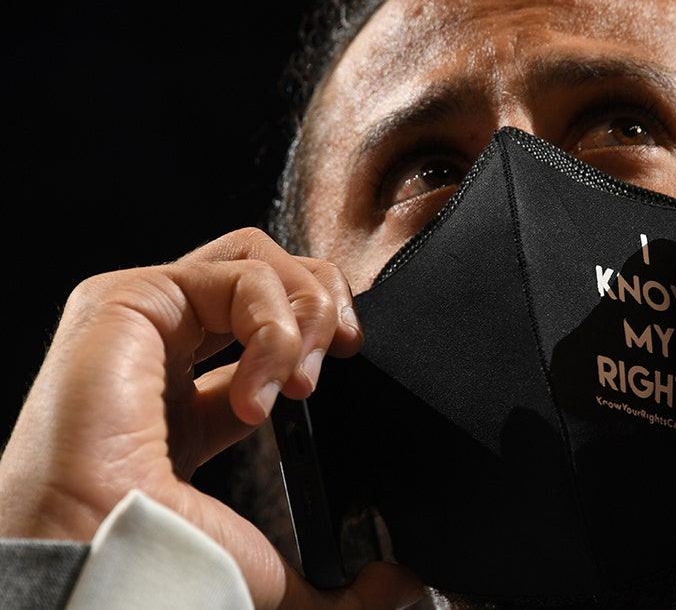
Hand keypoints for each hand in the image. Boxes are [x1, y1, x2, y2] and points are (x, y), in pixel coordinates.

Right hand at [0, 227, 422, 608]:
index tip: (352, 366)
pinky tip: (267, 387)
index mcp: (190, 403)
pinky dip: (275, 324)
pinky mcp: (128, 298)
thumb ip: (337, 580)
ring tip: (301, 382)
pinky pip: (237, 275)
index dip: (321, 333)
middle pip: (269, 274)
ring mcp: (144, 319)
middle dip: (326, 303)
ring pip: (258, 259)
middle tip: (343, 357)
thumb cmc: (164, 560)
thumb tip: (401, 585)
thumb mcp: (271, 566)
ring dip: (306, 311)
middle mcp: (164, 351)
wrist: (115, 557)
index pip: (268, 331)